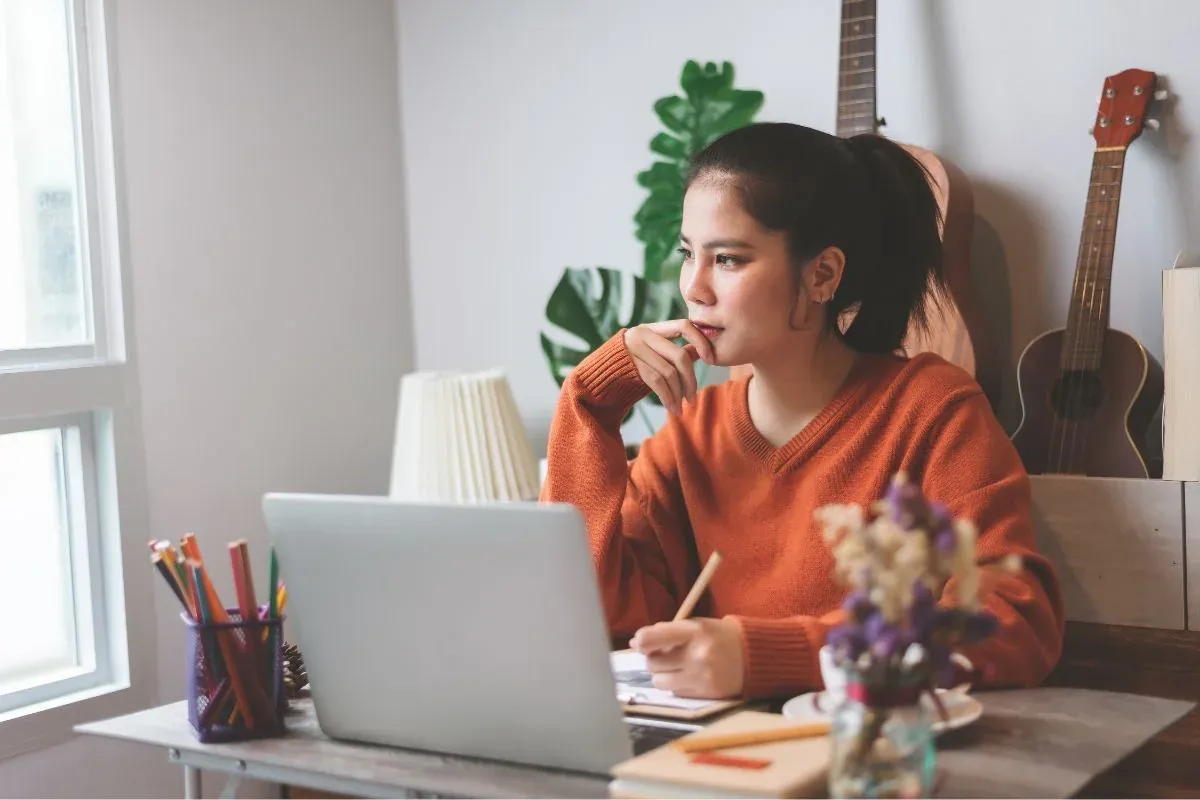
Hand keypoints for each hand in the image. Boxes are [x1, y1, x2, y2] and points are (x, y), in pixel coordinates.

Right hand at [623, 320, 714, 414]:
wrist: (592, 382)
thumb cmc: (626, 371)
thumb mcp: (652, 357)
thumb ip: (673, 353)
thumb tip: (700, 351)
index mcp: (652, 328)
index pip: (684, 325)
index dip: (701, 340)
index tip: (712, 359)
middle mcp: (643, 334)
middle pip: (679, 356)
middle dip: (690, 380)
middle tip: (692, 398)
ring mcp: (635, 348)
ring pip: (669, 372)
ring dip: (679, 394)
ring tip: (680, 408)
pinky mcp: (630, 365)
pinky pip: (658, 382)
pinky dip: (668, 397)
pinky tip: (672, 408)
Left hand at [629, 618, 744, 698]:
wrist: (755, 656)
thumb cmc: (719, 637)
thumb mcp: (697, 625)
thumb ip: (668, 631)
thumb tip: (636, 643)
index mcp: (694, 631)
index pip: (652, 638)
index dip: (640, 642)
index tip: (639, 643)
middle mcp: (697, 655)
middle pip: (652, 663)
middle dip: (653, 659)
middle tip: (664, 655)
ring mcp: (702, 677)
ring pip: (660, 681)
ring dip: (663, 674)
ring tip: (677, 667)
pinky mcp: (706, 694)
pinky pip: (675, 692)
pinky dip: (677, 685)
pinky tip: (690, 676)